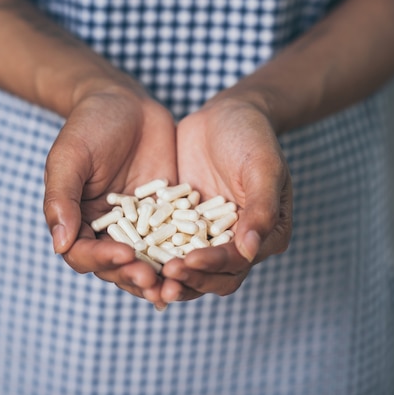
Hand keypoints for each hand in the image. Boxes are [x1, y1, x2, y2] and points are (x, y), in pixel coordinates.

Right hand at [44, 83, 176, 305]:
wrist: (126, 103)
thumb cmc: (88, 125)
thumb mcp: (69, 157)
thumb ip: (62, 199)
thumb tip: (60, 245)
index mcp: (78, 223)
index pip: (85, 254)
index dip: (103, 259)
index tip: (125, 254)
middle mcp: (108, 232)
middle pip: (118, 266)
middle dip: (135, 276)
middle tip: (156, 280)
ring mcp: (140, 227)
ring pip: (149, 260)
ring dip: (161, 275)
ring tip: (177, 282)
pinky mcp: (167, 216)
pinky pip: (176, 238)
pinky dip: (186, 251)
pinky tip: (202, 258)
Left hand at [161, 97, 291, 301]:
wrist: (227, 114)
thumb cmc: (253, 136)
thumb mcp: (263, 167)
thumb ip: (260, 208)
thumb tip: (250, 250)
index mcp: (266, 236)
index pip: (237, 262)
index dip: (213, 266)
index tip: (188, 262)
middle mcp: (238, 243)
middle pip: (212, 276)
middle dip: (188, 280)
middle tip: (162, 277)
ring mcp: (207, 236)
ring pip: (187, 267)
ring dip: (167, 276)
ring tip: (142, 275)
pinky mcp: (182, 224)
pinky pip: (165, 243)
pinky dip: (150, 253)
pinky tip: (128, 253)